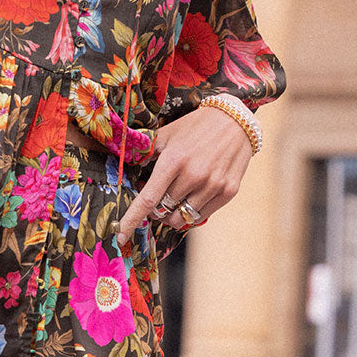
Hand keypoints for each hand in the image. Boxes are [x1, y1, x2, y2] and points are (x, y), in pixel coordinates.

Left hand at [116, 104, 253, 243]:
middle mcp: (193, 176)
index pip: (148, 199)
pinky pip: (200, 216)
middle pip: (163, 210)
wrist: (235, 120)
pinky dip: (190, 213)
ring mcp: (212, 186)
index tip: (121, 236)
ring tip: (174, 198)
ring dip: (172, 214)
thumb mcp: (167, 134)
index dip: (132, 219)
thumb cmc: (195, 127)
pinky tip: (190, 199)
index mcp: (173, 161)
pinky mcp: (228, 192)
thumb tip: (132, 172)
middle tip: (158, 196)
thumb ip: (147, 154)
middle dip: (155, 208)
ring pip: (181, 218)